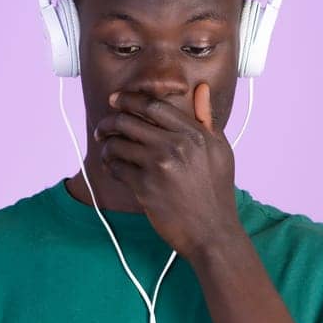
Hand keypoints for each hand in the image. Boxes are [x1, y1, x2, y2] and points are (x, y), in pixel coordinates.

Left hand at [92, 83, 242, 259]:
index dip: (129, 99)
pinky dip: (109, 165)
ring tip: (106, 150)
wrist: (213, 233)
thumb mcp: (221, 150)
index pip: (154, 105)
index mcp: (194, 134)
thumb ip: (207, 118)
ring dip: (106, 145)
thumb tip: (202, 90)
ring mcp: (159, 166)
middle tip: (102, 128)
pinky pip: (116, 167)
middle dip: (109, 122)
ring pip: (117, 144)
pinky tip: (112, 168)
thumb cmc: (217, 192)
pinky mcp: (145, 187)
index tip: (116, 100)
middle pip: (129, 121)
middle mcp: (176, 145)